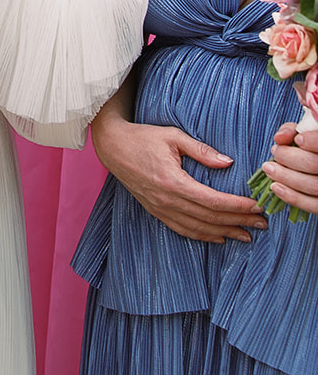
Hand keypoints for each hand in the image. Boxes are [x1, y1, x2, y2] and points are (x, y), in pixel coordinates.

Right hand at [93, 113, 265, 242]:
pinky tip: (218, 237)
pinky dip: (203, 236)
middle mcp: (167, 200)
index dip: (237, 206)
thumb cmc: (143, 138)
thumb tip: (228, 163)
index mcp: (173, 182)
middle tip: (262, 223)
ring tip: (247, 235)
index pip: (213, 200)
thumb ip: (202, 151)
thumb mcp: (173, 136)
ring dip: (225, 233)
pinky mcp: (156, 211)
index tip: (256, 206)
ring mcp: (160, 208)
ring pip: (198, 228)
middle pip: (210, 218)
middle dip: (238, 221)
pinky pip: (183, 229)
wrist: (113, 147)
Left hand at [263, 121, 317, 215]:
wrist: (313, 164)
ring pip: (312, 186)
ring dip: (285, 177)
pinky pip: (312, 205)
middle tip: (275, 152)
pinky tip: (275, 187)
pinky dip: (291, 197)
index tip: (298, 140)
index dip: (312, 141)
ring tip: (268, 168)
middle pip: (313, 164)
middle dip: (288, 158)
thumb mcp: (302, 133)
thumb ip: (292, 131)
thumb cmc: (308, 147)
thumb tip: (279, 138)